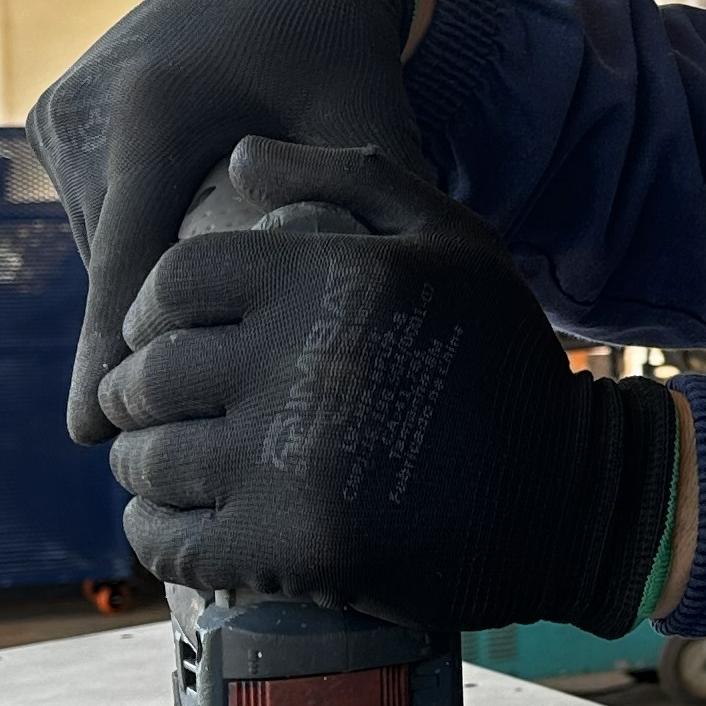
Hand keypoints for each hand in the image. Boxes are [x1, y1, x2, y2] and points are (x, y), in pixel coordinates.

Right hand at [28, 0, 426, 440]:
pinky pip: (97, 212)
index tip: (91, 433)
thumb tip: (383, 327)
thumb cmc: (343, 60)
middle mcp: (88, 111)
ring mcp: (60, 111)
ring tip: (211, 324)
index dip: (109, 355)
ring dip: (147, 287)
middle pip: (113, 265)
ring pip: (103, 245)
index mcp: (156, 115)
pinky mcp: (53, 115)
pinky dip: (138, 243)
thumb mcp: (366, 129)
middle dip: (153, 329)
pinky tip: (191, 265)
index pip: (125, 267)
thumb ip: (368, 216)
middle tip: (187, 408)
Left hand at [95, 140, 678, 637]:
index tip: (159, 335)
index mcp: (334, 280)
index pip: (174, 282)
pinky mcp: (291, 552)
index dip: (151, 309)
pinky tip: (177, 520)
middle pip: (150, 374)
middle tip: (152, 405)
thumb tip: (240, 153)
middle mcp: (304, 365)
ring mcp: (292, 467)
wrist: (569, 502)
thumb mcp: (456, 238)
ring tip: (165, 461)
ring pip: (151, 459)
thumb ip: (351, 176)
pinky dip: (156, 532)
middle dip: (136, 391)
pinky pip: (170, 542)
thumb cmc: (503, 361)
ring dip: (144, 461)